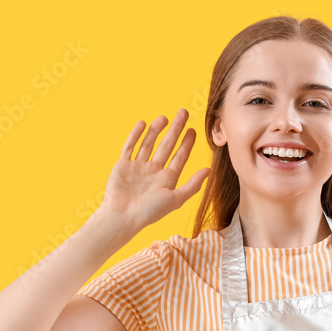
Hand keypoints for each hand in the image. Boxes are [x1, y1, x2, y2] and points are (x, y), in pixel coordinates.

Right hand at [94, 108, 210, 235]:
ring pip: (149, 144)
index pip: (179, 157)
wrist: (122, 217)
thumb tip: (209, 170)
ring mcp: (138, 167)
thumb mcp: (175, 199)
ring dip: (156, 130)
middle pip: (167, 146)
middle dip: (175, 129)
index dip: (187, 143)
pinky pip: (130, 147)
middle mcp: (154, 171)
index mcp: (167, 179)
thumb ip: (192, 185)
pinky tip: (143, 124)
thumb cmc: (149, 212)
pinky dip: (135, 136)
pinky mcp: (123, 165)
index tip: (193, 130)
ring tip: (164, 118)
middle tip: (183, 113)